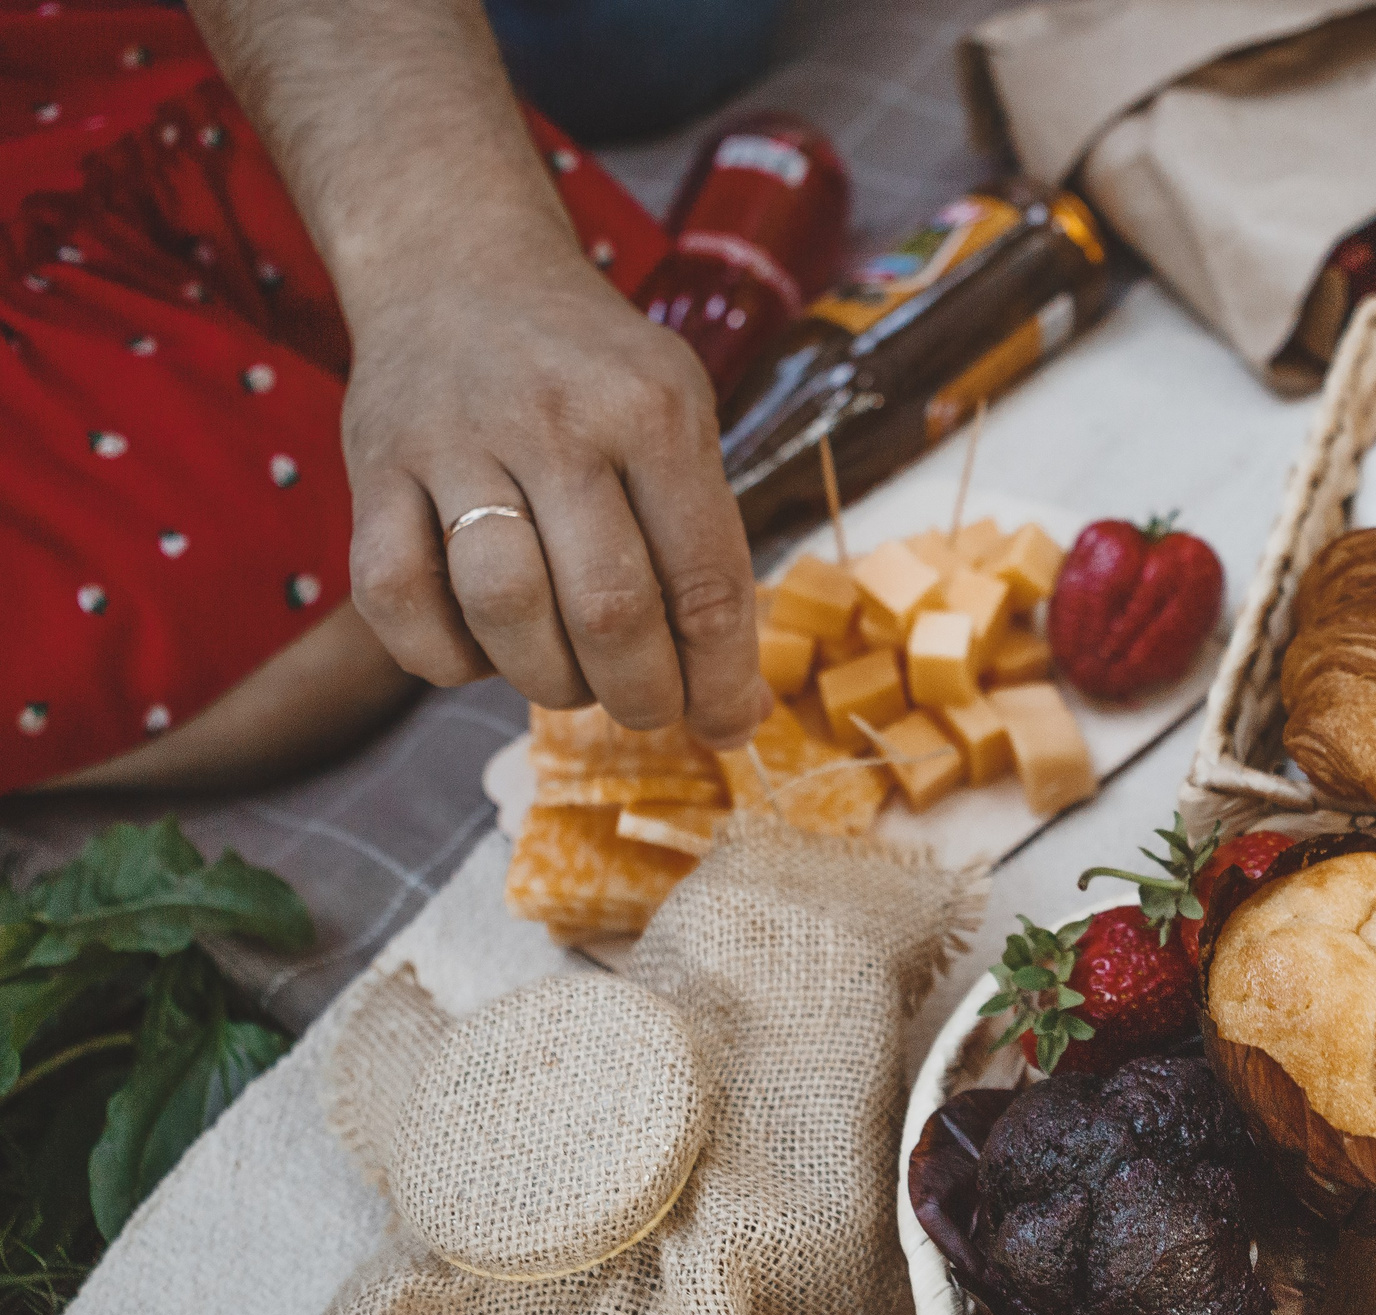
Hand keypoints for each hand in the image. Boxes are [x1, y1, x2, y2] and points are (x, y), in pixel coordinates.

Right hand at [340, 233, 767, 745]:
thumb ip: (708, 548)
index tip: (727, 725)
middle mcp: (556, 421)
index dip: (720, 680)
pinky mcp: (372, 467)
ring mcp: (455, 442)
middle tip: (647, 705)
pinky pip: (397, 601)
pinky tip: (482, 647)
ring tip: (572, 674)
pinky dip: (443, 656)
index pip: (705, 582)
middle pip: (608, 611)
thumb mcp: (678, 415)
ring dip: (549, 680)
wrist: (457, 262)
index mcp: (653, 411)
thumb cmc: (591, 368)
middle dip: (641, 694)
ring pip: (505, 612)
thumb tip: (738, 705)